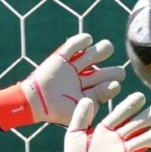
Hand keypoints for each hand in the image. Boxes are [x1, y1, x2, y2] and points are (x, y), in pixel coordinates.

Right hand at [0, 34, 125, 129]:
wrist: (35, 102)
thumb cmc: (58, 111)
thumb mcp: (80, 109)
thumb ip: (97, 100)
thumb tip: (115, 86)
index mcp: (88, 95)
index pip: (107, 88)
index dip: (113, 86)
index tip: (113, 86)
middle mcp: (83, 80)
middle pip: (104, 72)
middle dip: (111, 72)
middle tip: (116, 73)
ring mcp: (73, 68)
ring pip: (93, 55)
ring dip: (102, 50)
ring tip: (107, 49)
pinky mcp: (61, 57)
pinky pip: (74, 45)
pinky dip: (82, 40)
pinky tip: (89, 41)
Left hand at [60, 92, 150, 151]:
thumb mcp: (74, 133)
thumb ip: (80, 117)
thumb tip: (87, 99)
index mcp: (107, 129)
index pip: (122, 113)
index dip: (131, 106)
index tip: (140, 97)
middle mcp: (118, 139)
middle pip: (137, 125)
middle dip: (149, 117)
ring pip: (143, 142)